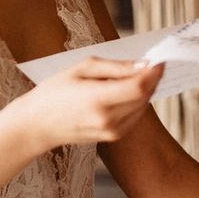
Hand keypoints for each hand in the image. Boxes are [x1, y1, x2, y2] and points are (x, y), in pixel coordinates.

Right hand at [12, 57, 164, 151]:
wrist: (39, 125)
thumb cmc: (55, 91)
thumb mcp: (81, 69)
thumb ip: (114, 67)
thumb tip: (142, 65)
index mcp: (97, 99)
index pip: (138, 87)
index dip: (153, 73)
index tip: (160, 61)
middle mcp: (108, 119)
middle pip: (144, 97)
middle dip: (152, 79)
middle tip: (151, 64)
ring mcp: (113, 131)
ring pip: (142, 107)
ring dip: (145, 90)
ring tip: (134, 76)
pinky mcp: (114, 136)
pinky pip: (135, 116)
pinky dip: (136, 102)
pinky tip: (125, 92)